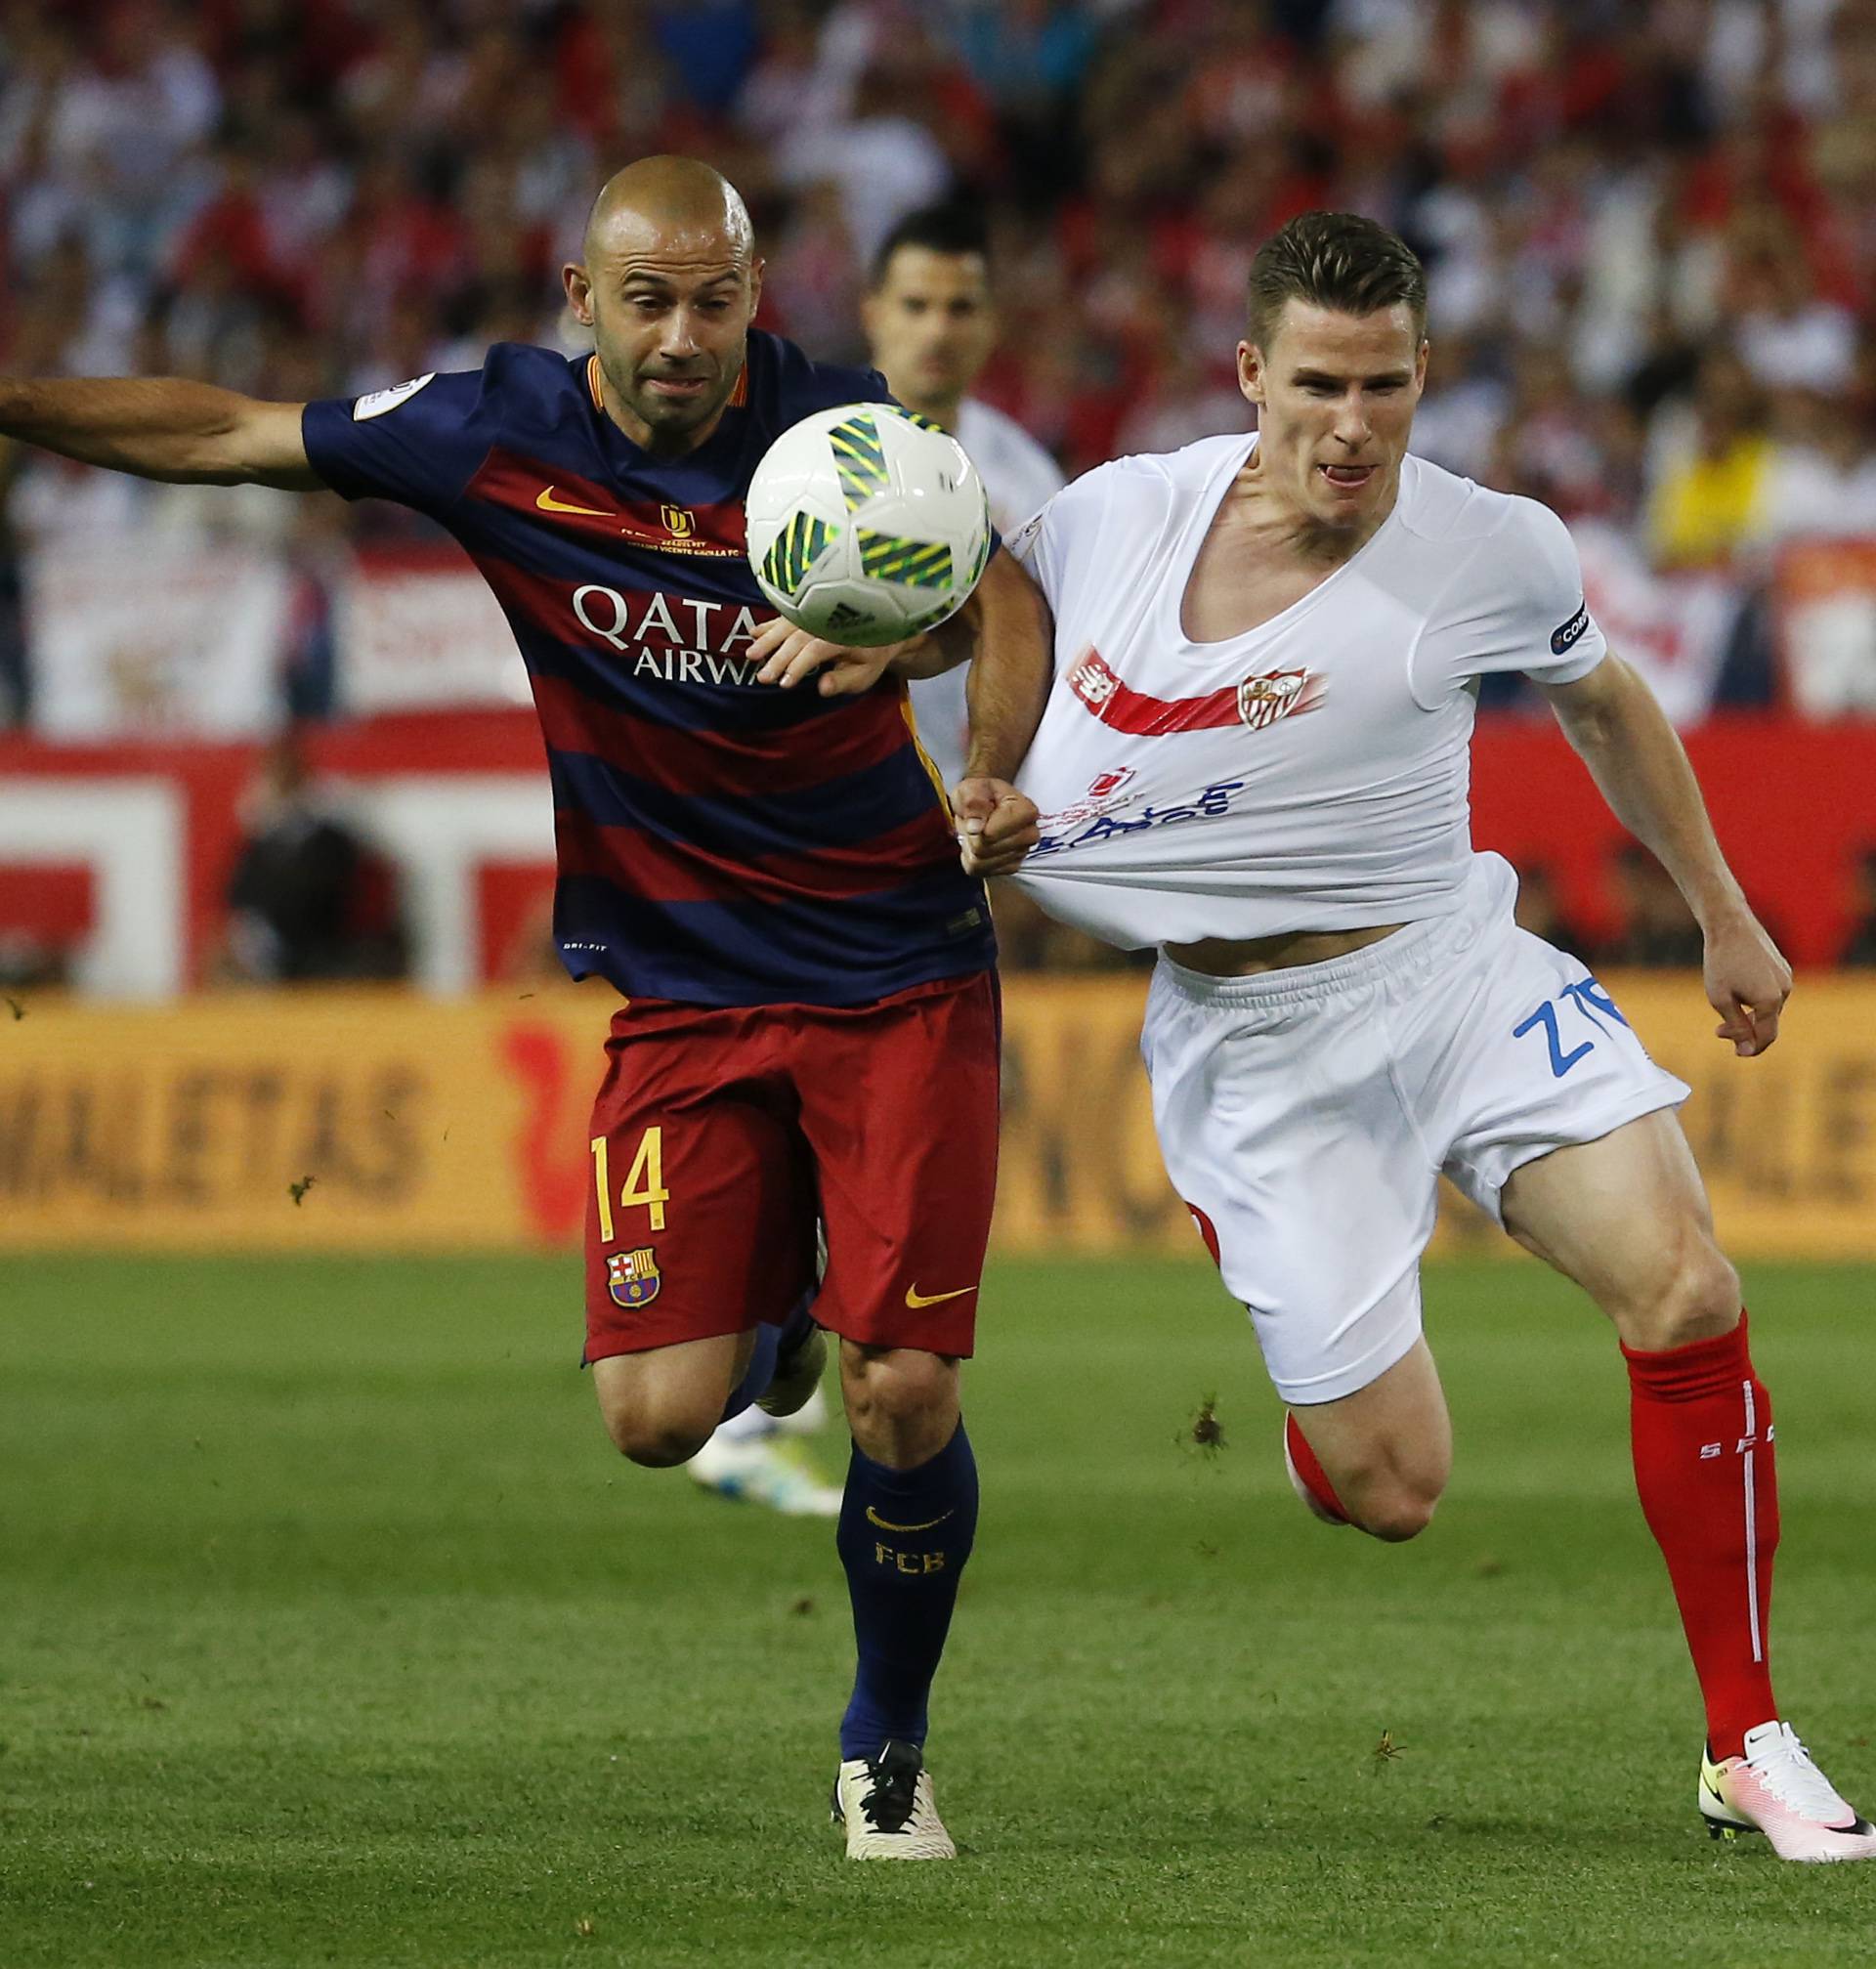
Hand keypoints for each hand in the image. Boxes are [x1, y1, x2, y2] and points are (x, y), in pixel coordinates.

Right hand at [750, 616, 902, 695]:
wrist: (881, 628)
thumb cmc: (871, 656)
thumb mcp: (864, 674)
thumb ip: (843, 681)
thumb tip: (822, 686)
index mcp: (844, 635)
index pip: (816, 649)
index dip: (798, 666)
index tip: (784, 683)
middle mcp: (828, 620)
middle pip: (798, 638)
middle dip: (778, 658)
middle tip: (763, 678)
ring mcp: (816, 614)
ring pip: (788, 625)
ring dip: (768, 640)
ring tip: (751, 656)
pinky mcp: (808, 612)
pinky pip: (786, 616)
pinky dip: (770, 624)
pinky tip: (753, 633)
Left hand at [951, 775, 1038, 877]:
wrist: (987, 802)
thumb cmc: (981, 793)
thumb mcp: (972, 788)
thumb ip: (973, 802)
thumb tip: (975, 828)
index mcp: (1026, 811)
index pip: (991, 833)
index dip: (975, 826)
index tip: (975, 815)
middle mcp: (1030, 834)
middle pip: (986, 849)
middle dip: (972, 837)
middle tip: (974, 824)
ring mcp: (1022, 853)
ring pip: (982, 862)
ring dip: (971, 848)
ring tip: (977, 832)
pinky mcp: (1012, 866)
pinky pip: (981, 871)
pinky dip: (974, 859)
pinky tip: (979, 844)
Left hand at [1703, 904, 1791, 1056]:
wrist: (1729, 925)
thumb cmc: (1720, 962)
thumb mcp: (1720, 999)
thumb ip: (1736, 1027)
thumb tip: (1746, 1051)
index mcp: (1770, 1001)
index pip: (1766, 1037)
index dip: (1751, 1048)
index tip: (1735, 1053)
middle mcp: (1784, 991)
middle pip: (1767, 1023)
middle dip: (1745, 1030)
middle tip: (1718, 1030)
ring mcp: (1786, 978)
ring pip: (1768, 1008)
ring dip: (1749, 1013)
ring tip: (1725, 1003)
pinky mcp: (1782, 968)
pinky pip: (1770, 992)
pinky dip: (1755, 998)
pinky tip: (1737, 986)